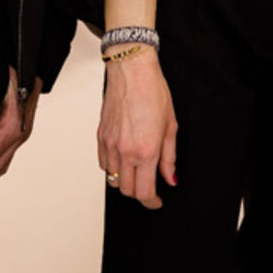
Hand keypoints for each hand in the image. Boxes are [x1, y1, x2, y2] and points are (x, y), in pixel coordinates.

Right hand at [97, 51, 176, 208]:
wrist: (131, 71)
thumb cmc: (153, 92)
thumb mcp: (171, 126)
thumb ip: (170, 157)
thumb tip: (170, 178)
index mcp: (146, 151)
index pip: (144, 192)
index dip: (151, 202)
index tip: (157, 201)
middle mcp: (125, 151)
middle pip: (127, 190)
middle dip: (140, 193)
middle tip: (150, 186)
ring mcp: (110, 145)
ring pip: (113, 180)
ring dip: (126, 181)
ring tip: (138, 171)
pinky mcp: (100, 137)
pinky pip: (104, 164)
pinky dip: (114, 168)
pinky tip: (124, 159)